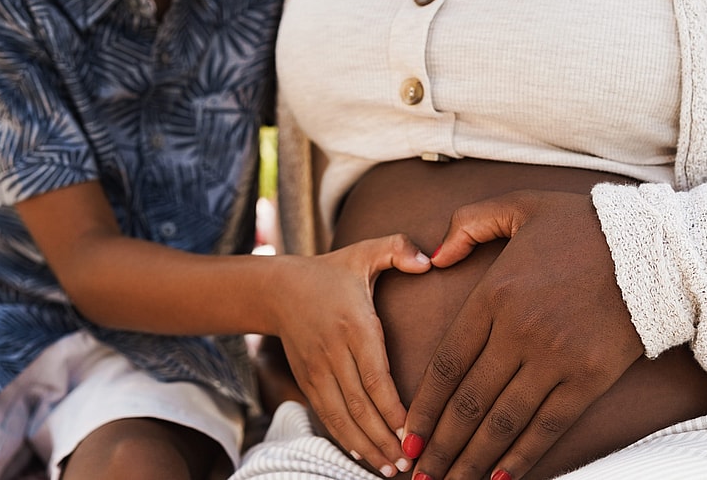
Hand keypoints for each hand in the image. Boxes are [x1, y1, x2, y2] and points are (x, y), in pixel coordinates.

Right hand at [275, 234, 430, 476]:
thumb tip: (429, 259)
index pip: (375, 376)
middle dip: (385, 438)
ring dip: (366, 446)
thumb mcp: (364, 252)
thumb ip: (397, 249)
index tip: (413, 431)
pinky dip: (345, 438)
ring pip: (342, 416)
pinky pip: (327, 415)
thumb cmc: (331, 272)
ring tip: (390, 469)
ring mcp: (317, 370)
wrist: (277, 288)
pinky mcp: (307, 380)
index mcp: (354, 324)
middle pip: (360, 405)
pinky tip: (365, 455)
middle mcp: (334, 352)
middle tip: (410, 463)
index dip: (393, 409)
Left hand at [403, 190, 643, 479]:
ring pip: (502, 422)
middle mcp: (518, 331)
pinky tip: (499, 478)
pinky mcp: (590, 378)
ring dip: (471, 460)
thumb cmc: (582, 225)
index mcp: (494, 293)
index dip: (425, 406)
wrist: (656, 246)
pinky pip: (548, 426)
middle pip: (468, 402)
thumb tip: (432, 257)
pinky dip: (522, 456)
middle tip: (418, 475)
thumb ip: (467, 224)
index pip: (447, 362)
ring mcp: (555, 358)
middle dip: (439, 445)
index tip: (408, 434)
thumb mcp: (519, 206)